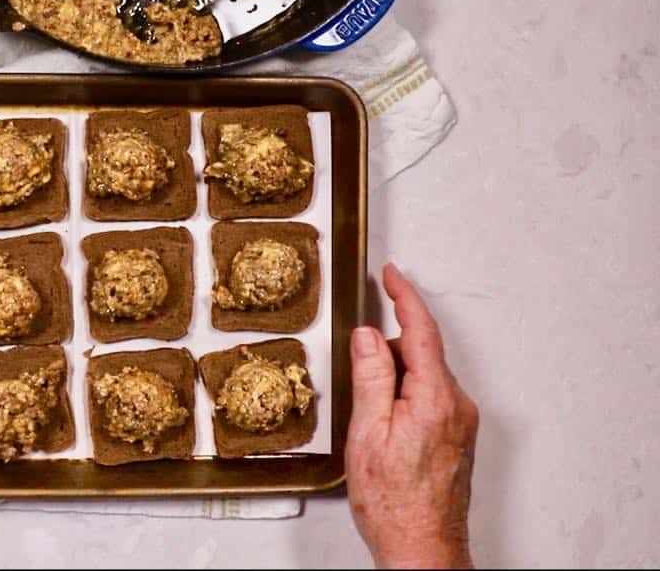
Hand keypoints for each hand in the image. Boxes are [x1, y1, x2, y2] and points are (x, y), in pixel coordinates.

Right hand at [346, 264, 478, 568]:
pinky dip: (403, 399)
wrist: (422, 550)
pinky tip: (384, 430)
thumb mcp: (368, 432)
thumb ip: (371, 376)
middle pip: (420, 354)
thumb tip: (369, 335)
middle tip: (357, 380)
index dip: (404, 297)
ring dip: (393, 382)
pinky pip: (428, 400)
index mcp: (435, 398)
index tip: (391, 274)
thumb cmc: (393, 504)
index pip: (420, 330)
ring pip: (422, 379)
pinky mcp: (456, 438)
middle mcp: (456, 406)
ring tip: (369, 424)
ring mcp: (460, 423)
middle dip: (386, 353)